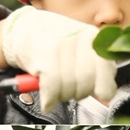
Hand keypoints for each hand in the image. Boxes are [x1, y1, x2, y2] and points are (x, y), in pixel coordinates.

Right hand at [1, 6, 116, 111]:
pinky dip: (49, 100)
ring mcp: (63, 47)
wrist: (23, 29)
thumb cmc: (52, 41)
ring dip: (61, 96)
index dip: (104, 87)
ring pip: (70, 88)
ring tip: (54, 87)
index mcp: (92, 37)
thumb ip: (94, 67)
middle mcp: (80, 39)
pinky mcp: (46, 56)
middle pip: (87, 83)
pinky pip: (53, 88)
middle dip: (77, 93)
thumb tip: (106, 95)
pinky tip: (47, 100)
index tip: (99, 94)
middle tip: (68, 89)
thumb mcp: (79, 47)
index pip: (107, 69)